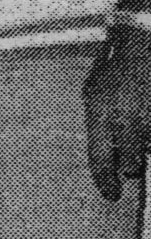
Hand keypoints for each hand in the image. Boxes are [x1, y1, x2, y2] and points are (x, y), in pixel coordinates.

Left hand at [84, 23, 150, 201]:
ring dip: (144, 145)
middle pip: (132, 164)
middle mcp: (126, 117)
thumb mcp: (93, 93)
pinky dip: (150, 134)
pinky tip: (144, 114)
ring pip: (148, 150)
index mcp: (100, 112)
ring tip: (137, 123)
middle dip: (131, 167)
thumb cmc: (114, 69)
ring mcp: (147, 117)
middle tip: (130, 163)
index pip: (100, 158)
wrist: (141, 44)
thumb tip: (108, 156)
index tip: (111, 195)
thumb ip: (98, 125)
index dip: (105, 181)